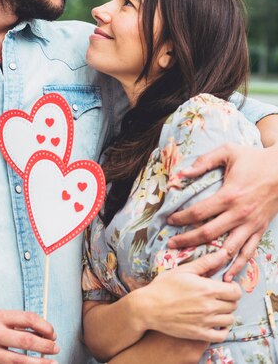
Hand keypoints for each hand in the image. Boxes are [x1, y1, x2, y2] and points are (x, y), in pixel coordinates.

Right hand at [0, 309, 58, 363]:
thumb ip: (14, 322)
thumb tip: (40, 330)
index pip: (27, 318)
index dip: (44, 326)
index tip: (52, 332)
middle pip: (26, 340)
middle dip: (46, 346)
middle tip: (56, 348)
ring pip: (19, 360)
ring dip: (38, 363)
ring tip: (51, 363)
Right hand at [141, 250, 240, 342]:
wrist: (149, 307)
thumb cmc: (165, 285)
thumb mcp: (184, 270)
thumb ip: (206, 262)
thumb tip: (223, 253)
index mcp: (207, 289)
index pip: (236, 292)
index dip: (233, 287)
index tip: (225, 286)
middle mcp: (209, 307)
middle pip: (234, 305)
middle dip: (229, 299)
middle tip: (219, 296)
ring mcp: (205, 322)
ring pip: (229, 320)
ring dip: (225, 313)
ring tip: (215, 308)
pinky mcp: (199, 334)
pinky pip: (221, 335)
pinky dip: (221, 330)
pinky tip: (214, 322)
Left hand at [166, 143, 277, 279]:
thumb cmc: (254, 159)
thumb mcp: (228, 152)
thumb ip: (204, 161)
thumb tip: (182, 173)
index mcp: (229, 195)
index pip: (199, 212)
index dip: (182, 218)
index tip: (170, 220)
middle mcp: (239, 214)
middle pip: (208, 233)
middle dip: (187, 240)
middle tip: (171, 244)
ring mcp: (250, 225)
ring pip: (227, 248)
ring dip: (210, 258)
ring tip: (193, 264)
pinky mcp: (259, 230)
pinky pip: (248, 252)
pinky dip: (238, 265)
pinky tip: (227, 276)